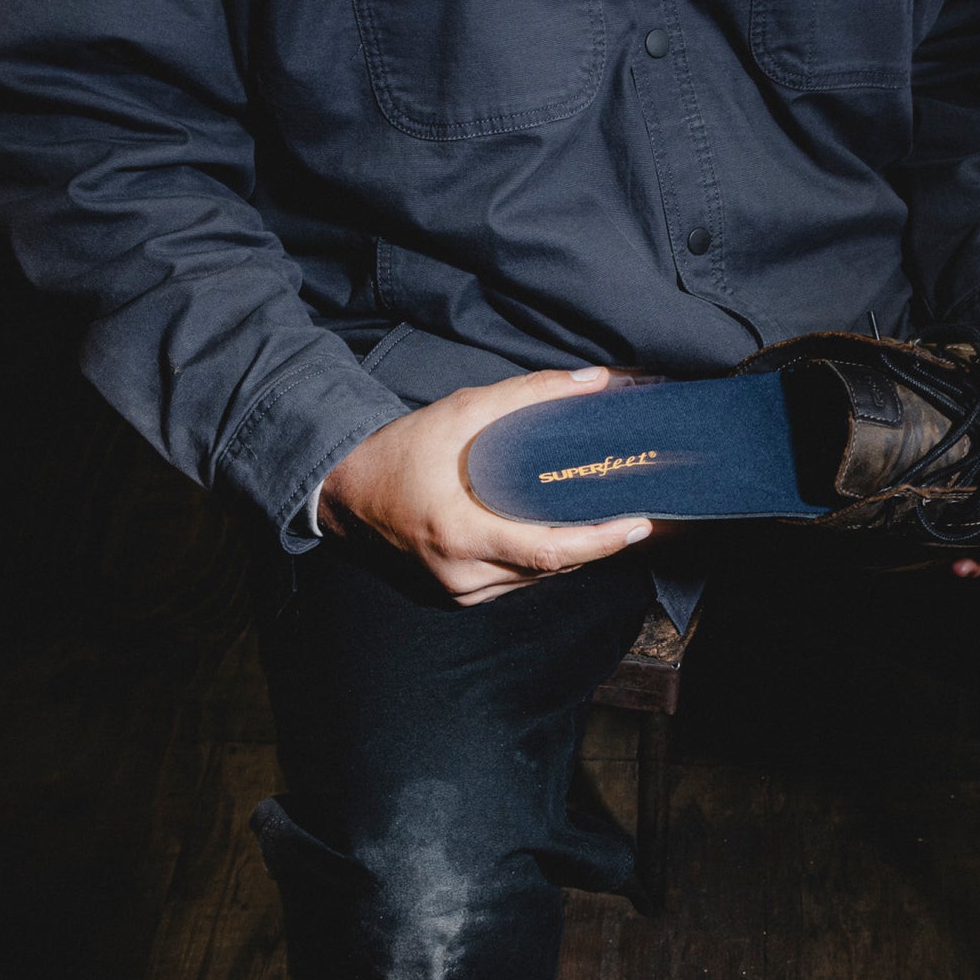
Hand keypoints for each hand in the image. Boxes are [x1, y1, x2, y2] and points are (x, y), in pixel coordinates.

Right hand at [320, 367, 652, 605]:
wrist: (342, 492)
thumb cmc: (399, 451)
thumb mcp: (461, 412)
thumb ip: (528, 397)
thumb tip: (593, 382)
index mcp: (460, 534)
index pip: (549, 551)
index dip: (600, 541)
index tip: (638, 524)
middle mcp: (461, 575)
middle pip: (550, 567)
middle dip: (592, 540)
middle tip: (627, 510)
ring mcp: (458, 593)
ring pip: (535, 579)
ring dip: (567, 551)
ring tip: (595, 517)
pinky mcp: (456, 598)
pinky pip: (514, 583)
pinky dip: (537, 560)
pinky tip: (551, 531)